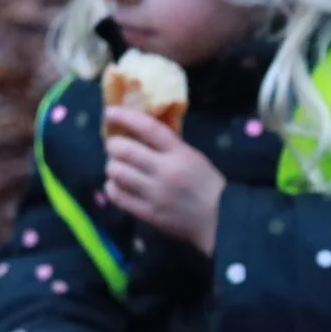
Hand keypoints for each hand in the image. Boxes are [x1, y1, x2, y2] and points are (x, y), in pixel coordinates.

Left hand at [103, 107, 225, 253]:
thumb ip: (167, 145)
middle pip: (124, 150)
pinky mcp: (148, 213)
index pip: (148, 128)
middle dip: (113, 145)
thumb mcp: (193, 157)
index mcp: (179, 153)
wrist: (220, 219)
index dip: (125, 117)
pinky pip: (117, 196)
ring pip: (116, 172)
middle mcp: (165, 171)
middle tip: (114, 146)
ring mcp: (155, 194)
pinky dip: (112, 187)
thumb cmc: (206, 184)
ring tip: (118, 167)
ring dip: (112, 166)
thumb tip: (137, 132)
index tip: (110, 112)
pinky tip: (118, 185)